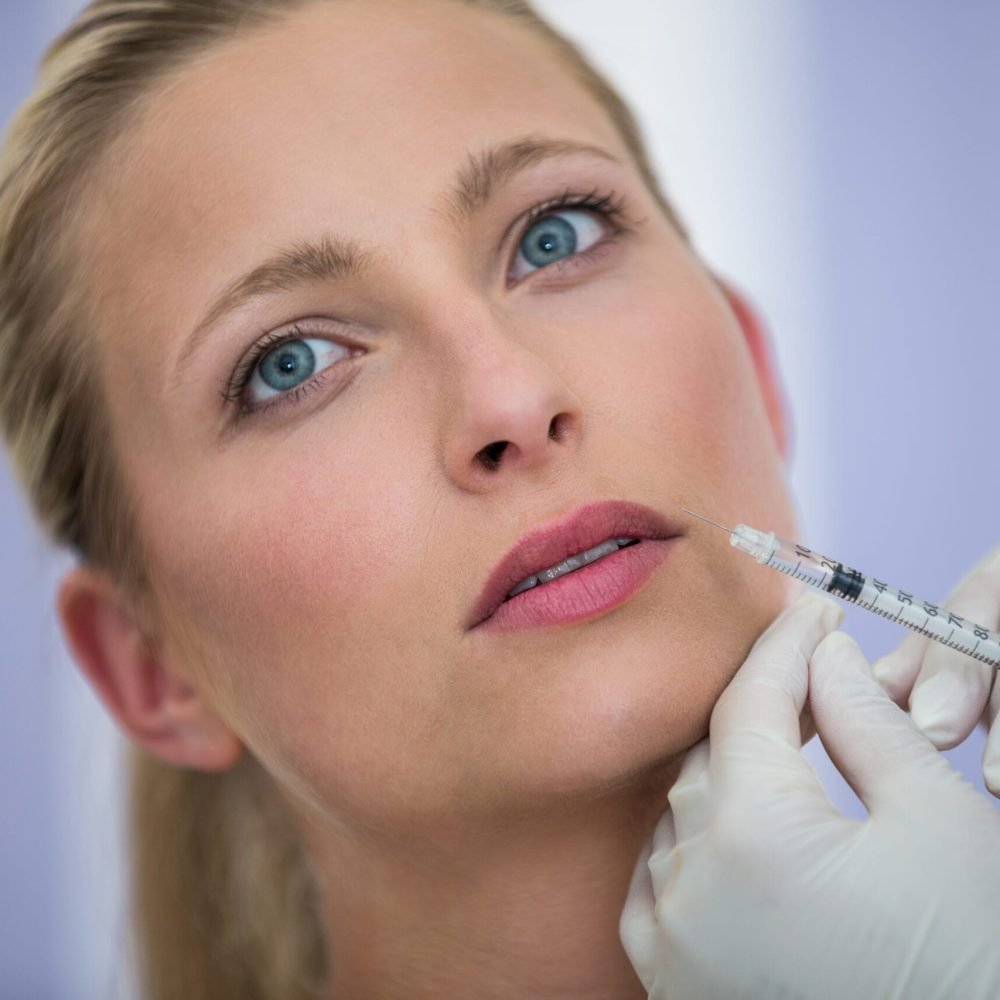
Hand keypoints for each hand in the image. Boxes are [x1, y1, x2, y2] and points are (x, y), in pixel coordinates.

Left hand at [620, 594, 999, 999]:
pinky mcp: (674, 986)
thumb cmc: (972, 954)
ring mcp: (674, 946)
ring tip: (780, 742)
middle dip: (759, 706)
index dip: (785, 647)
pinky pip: (653, 885)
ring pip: (678, 815)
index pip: (749, 703)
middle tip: (811, 675)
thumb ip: (866, 719)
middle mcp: (691, 891)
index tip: (813, 613)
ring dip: (723, 769)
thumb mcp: (936, 818)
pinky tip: (718, 821)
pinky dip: (683, 841)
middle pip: (710, 754)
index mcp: (753, 837)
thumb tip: (824, 654)